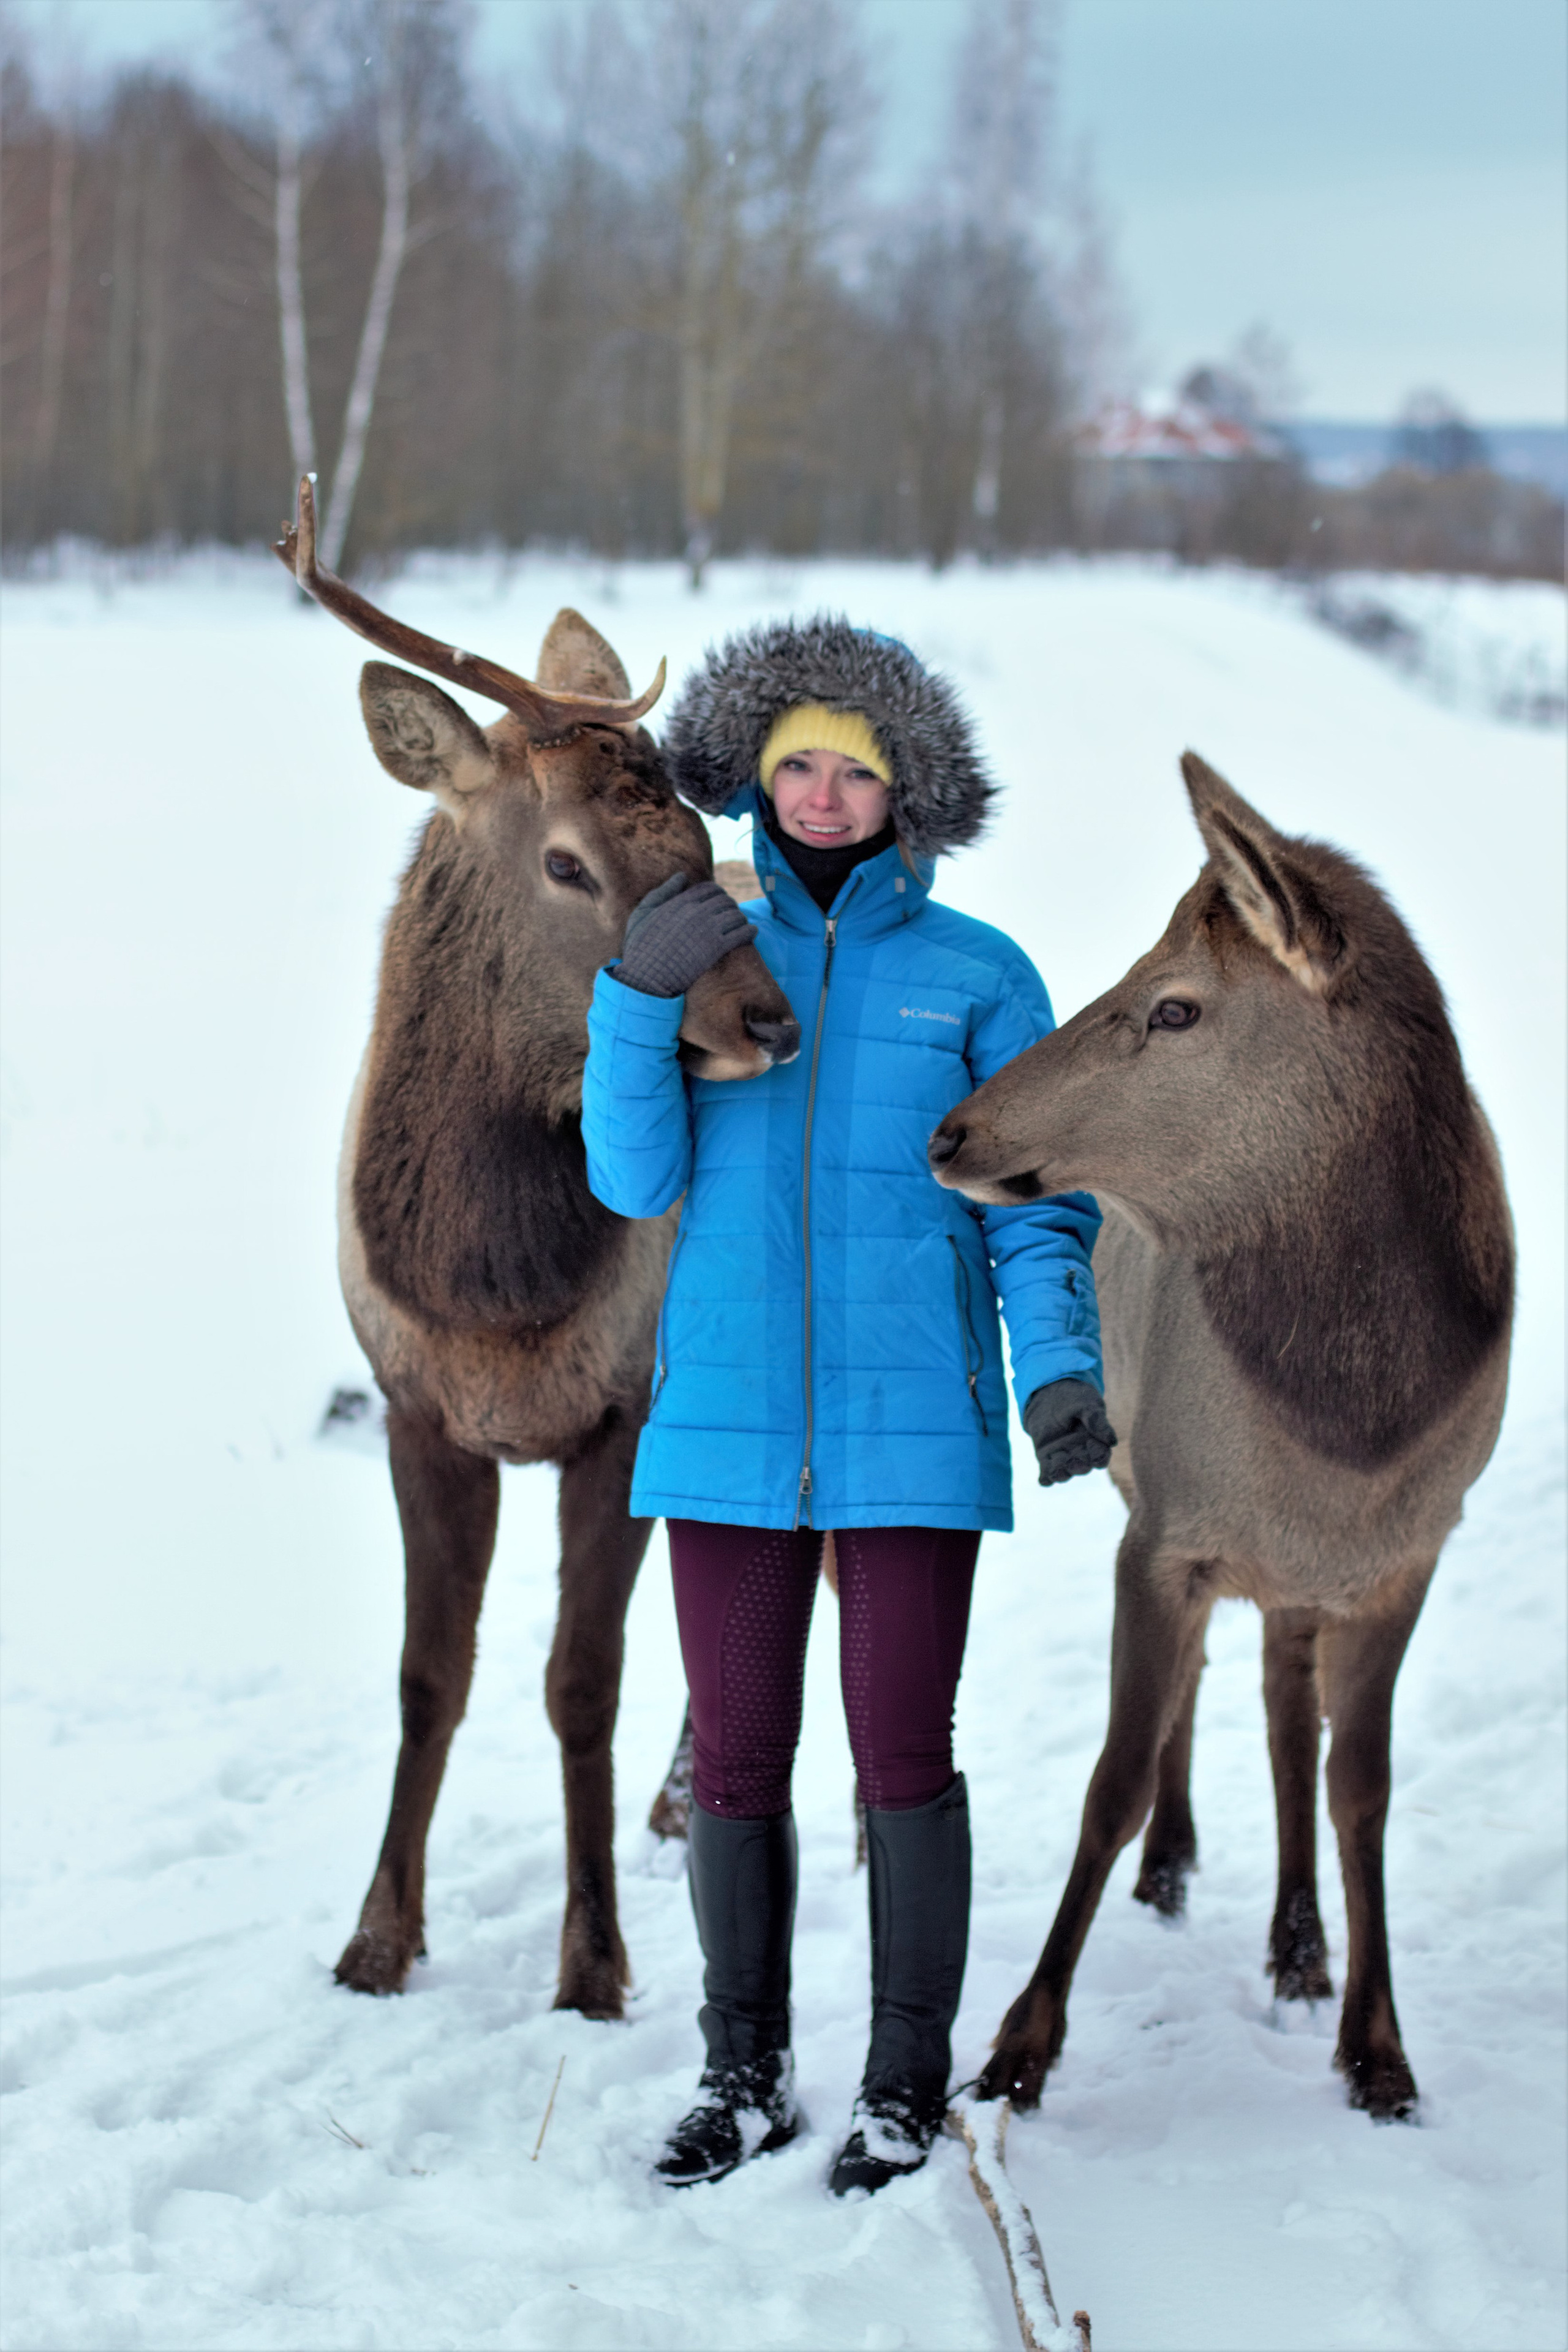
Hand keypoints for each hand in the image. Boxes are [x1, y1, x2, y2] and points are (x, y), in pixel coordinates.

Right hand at [616, 873, 757, 997]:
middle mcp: (697, 911)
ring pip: (736, 915)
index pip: (710, 889)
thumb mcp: (642, 913)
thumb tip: (682, 876)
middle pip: (725, 901)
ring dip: (741, 918)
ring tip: (741, 923)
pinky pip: (742, 933)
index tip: (719, 901)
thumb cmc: (639, 946)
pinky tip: (752, 932)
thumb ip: (663, 892)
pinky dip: (750, 931)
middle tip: (732, 914)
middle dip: (730, 906)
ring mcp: (708, 929)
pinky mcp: (716, 948)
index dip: (717, 893)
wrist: (645, 976)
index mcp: (681, 902)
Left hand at [1022, 1378, 1116, 1485]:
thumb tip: (1113, 1442)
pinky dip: (1045, 1478)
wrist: (1050, 1393)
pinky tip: (1043, 1480)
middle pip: (1082, 1466)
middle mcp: (1081, 1453)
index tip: (1094, 1453)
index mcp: (1095, 1443)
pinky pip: (1046, 1472)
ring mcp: (1063, 1457)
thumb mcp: (1087, 1405)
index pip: (1100, 1456)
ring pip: (1064, 1472)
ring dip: (1061, 1473)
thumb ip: (1097, 1421)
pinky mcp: (1046, 1458)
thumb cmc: (1074, 1398)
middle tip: (1072, 1461)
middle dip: (1078, 1466)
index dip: (1098, 1456)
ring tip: (1056, 1472)